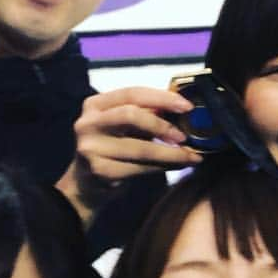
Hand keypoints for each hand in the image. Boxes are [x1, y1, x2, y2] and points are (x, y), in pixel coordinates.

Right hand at [57, 86, 201, 222]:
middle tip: (184, 136)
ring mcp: (90, 148)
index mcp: (95, 104)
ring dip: (172, 153)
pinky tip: (178, 165)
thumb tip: (183, 109)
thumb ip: (148, 113)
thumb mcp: (126, 125)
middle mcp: (88, 123)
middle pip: (131, 115)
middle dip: (163, 125)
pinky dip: (164, 167)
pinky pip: (140, 168)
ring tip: (191, 156)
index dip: (162, 98)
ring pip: (140, 147)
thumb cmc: (113, 148)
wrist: (87, 184)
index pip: (132, 93)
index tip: (187, 106)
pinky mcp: (99, 171)